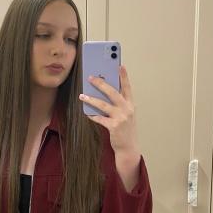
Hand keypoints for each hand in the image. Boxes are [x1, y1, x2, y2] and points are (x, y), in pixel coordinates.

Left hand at [79, 65, 140, 190]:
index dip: (123, 76)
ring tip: (82, 95)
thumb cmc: (125, 128)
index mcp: (130, 104)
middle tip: (91, 77)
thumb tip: (102, 92)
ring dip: (91, 99)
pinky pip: (99, 118)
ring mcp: (121, 118)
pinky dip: (92, 115)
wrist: (129, 147)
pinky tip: (86, 113)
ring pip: (103, 105)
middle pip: (112, 92)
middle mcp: (127, 109)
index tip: (119, 65)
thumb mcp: (126, 114)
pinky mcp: (114, 127)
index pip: (127, 87)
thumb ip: (118, 103)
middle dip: (101, 83)